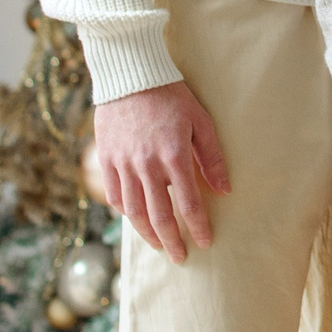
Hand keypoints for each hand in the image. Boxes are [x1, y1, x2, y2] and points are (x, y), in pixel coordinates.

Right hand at [91, 80, 230, 262]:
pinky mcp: (106, 159)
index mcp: (174, 156)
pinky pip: (114, 195)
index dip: (198, 227)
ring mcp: (123, 164)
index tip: (205, 242)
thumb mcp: (201, 120)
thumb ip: (212, 157)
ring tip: (159, 244)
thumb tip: (225, 190)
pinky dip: (125, 211)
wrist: (130, 75)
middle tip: (180, 256)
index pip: (189, 204)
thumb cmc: (171, 95)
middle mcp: (146, 165)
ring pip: (134, 211)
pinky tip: (135, 218)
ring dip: (147, 233)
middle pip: (159, 216)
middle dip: (172, 241)